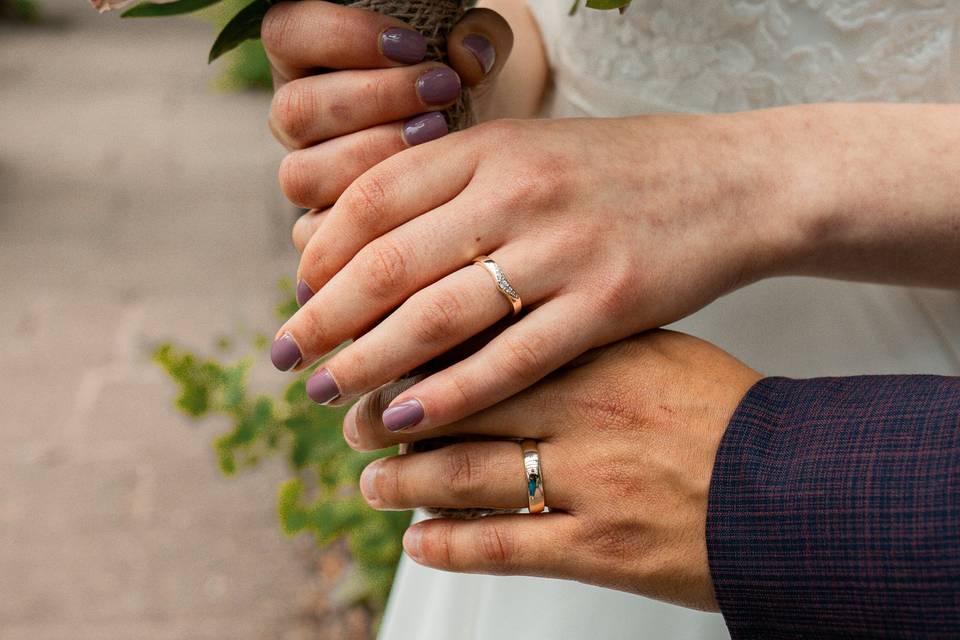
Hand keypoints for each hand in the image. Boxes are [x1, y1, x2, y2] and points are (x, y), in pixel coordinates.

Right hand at [261, 0, 513, 208]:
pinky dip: (372, 217)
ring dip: (370, 157)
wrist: (474, 150)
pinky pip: (319, 233)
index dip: (340, 36)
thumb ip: (479, 37)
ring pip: (301, 174)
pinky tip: (422, 195)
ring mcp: (306, 174)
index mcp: (307, 60)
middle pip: (295, 109)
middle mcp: (298, 118)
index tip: (413, 45)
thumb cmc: (459, 90)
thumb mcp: (475, 54)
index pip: (286, 34)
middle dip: (372, 100)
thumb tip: (471, 52)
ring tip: (436, 136)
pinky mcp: (321, 229)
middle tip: (440, 90)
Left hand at [272, 113, 796, 430]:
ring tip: (327, 394)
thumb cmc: (622, 174)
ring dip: (370, 361)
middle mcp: (519, 190)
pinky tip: (406, 422)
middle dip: (326, 316)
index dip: (323, 252)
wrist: (733, 182)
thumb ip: (455, 188)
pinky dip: (448, 395)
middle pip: (390, 260)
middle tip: (287, 357)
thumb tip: (369, 243)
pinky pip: (510, 360)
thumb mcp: (533, 152)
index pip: (374, 196)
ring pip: (439, 315)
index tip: (300, 294)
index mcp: (493, 147)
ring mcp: (564, 248)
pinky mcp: (607, 305)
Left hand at [345, 330, 761, 609]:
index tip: (371, 347)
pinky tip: (417, 537)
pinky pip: (501, 546)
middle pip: (455, 403)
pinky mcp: (599, 548)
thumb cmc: (718, 410)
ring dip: (402, 479)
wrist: (796, 486)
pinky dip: (446, 542)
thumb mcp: (653, 347)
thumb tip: (492, 323)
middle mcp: (586, 408)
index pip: (480, 337)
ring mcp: (591, 479)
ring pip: (464, 475)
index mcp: (597, 349)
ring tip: (372, 479)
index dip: (411, 345)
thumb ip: (575, 333)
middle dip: (386, 412)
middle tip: (347, 414)